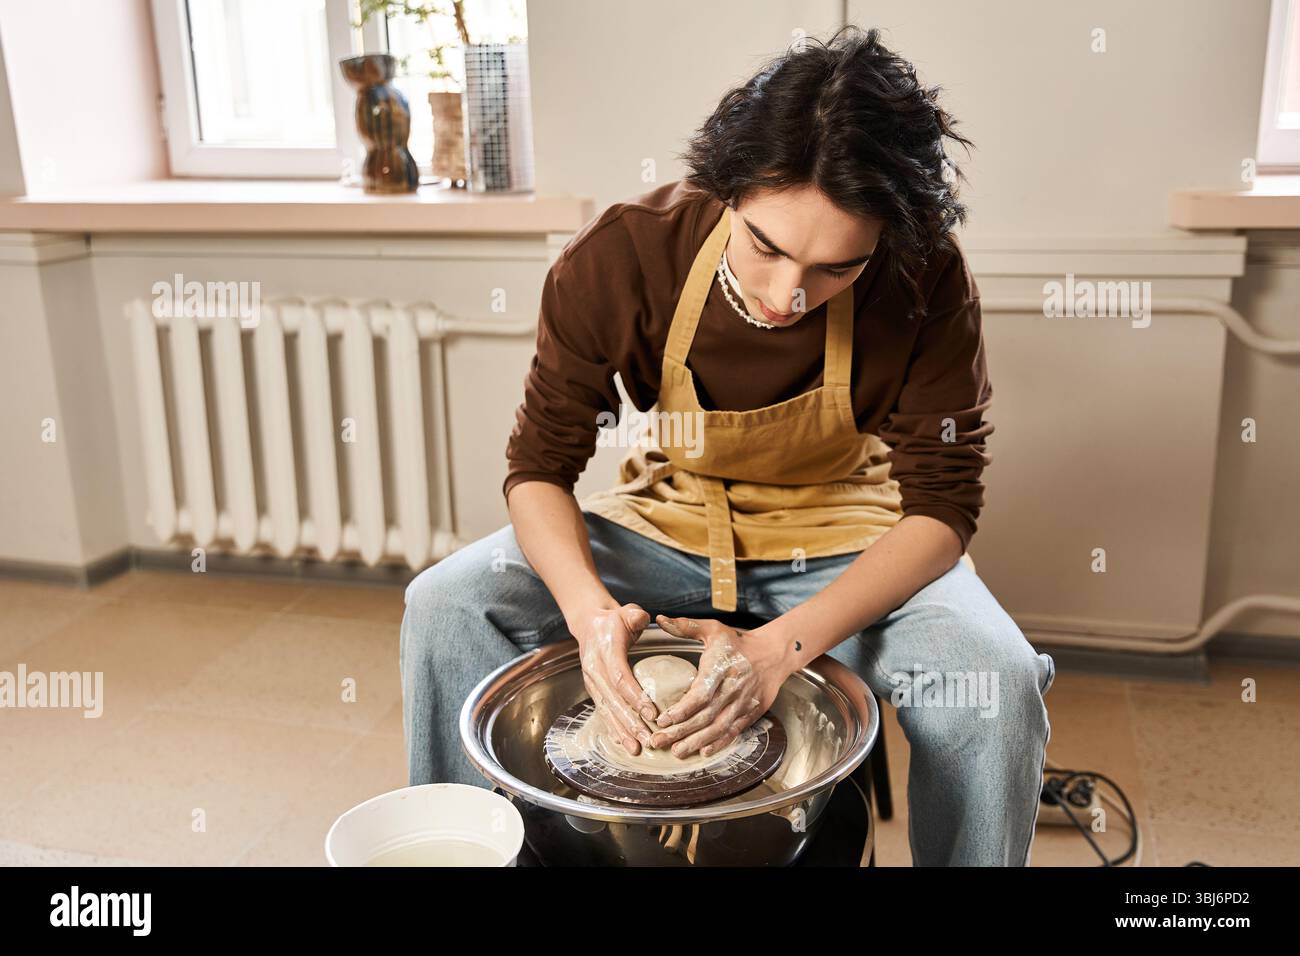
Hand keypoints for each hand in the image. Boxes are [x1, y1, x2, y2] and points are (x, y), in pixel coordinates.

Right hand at [573, 604, 656, 755]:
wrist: (589, 625)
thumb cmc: (614, 620)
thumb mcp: (625, 612)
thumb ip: (635, 615)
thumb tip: (643, 618)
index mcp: (605, 651)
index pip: (620, 677)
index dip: (635, 696)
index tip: (652, 713)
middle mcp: (594, 669)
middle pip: (614, 700)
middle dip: (631, 722)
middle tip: (649, 739)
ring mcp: (592, 682)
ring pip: (607, 710)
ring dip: (622, 731)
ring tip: (637, 748)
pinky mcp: (594, 690)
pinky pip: (603, 711)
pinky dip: (613, 728)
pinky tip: (624, 743)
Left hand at [651, 614, 792, 758]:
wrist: (773, 654)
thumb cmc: (737, 642)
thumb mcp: (713, 629)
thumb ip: (685, 626)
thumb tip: (660, 619)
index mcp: (721, 668)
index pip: (700, 695)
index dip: (681, 710)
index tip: (662, 719)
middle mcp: (733, 689)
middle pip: (705, 716)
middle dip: (681, 732)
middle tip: (658, 741)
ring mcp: (743, 703)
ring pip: (719, 728)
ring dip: (697, 742)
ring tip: (676, 752)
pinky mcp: (751, 713)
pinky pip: (734, 731)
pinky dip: (719, 743)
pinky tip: (703, 752)